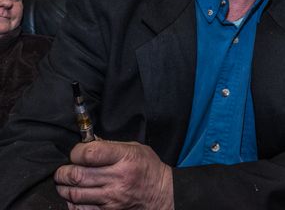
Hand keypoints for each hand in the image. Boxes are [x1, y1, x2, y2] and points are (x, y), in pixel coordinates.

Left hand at [54, 140, 173, 209]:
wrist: (162, 194)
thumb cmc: (149, 168)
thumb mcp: (136, 149)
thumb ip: (111, 146)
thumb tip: (87, 142)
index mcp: (125, 157)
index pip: (90, 154)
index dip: (76, 152)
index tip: (75, 153)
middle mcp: (118, 178)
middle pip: (77, 175)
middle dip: (63, 172)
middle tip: (62, 170)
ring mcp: (112, 197)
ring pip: (75, 193)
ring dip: (64, 187)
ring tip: (64, 182)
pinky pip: (81, 209)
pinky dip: (72, 202)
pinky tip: (73, 196)